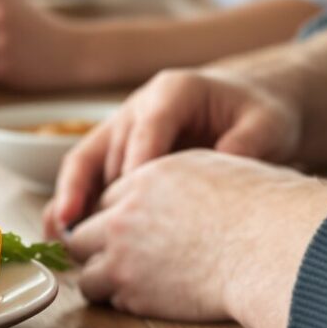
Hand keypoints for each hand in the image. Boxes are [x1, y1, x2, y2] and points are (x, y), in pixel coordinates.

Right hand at [47, 68, 304, 235]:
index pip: (149, 126)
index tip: (132, 202)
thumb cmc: (258, 115)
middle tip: (98, 235)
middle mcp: (137, 107)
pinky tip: (60, 232)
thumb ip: (246, 146)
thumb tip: (224, 175)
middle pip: (112, 149)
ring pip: (86, 163)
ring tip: (62, 236)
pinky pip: (85, 176)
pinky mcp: (115, 153)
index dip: (138, 164)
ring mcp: (121, 130)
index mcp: (172, 92)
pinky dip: (71, 203)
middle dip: (102, 192)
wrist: (248, 107)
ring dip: (71, 199)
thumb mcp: (266, 124)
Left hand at [59, 150, 326, 327]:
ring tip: (127, 284)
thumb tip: (188, 187)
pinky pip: (108, 299)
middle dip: (97, 246)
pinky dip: (122, 301)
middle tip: (116, 258)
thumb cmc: (262, 208)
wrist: (268, 247)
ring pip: (84, 272)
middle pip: (83, 234)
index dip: (117, 215)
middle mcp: (123, 215)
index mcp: (144, 178)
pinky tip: (147, 298)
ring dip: (102, 278)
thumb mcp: (218, 168)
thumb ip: (184, 176)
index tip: (128, 230)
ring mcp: (122, 255)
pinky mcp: (133, 292)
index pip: (108, 199)